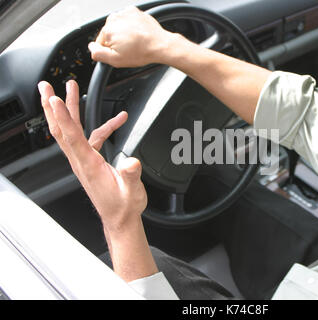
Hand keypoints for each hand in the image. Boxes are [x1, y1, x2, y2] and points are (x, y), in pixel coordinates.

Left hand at [38, 80, 147, 232]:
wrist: (120, 218)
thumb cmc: (123, 206)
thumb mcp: (132, 191)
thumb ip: (131, 175)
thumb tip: (131, 161)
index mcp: (89, 165)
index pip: (72, 137)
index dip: (63, 116)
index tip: (54, 98)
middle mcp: (82, 161)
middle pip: (61, 130)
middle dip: (52, 107)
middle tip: (46, 87)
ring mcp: (84, 161)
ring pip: (71, 131)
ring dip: (68, 110)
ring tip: (69, 90)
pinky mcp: (91, 161)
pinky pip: (90, 138)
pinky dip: (102, 125)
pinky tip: (117, 121)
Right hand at [88, 6, 177, 67]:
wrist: (160, 45)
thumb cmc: (141, 52)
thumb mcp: (115, 60)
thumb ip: (98, 54)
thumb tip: (91, 47)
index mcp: (107, 30)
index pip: (101, 43)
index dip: (110, 51)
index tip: (121, 53)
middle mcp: (114, 19)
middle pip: (110, 34)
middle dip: (117, 42)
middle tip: (130, 49)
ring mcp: (124, 14)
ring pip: (119, 27)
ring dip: (125, 34)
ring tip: (136, 42)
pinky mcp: (134, 12)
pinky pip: (128, 21)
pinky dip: (132, 27)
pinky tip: (138, 35)